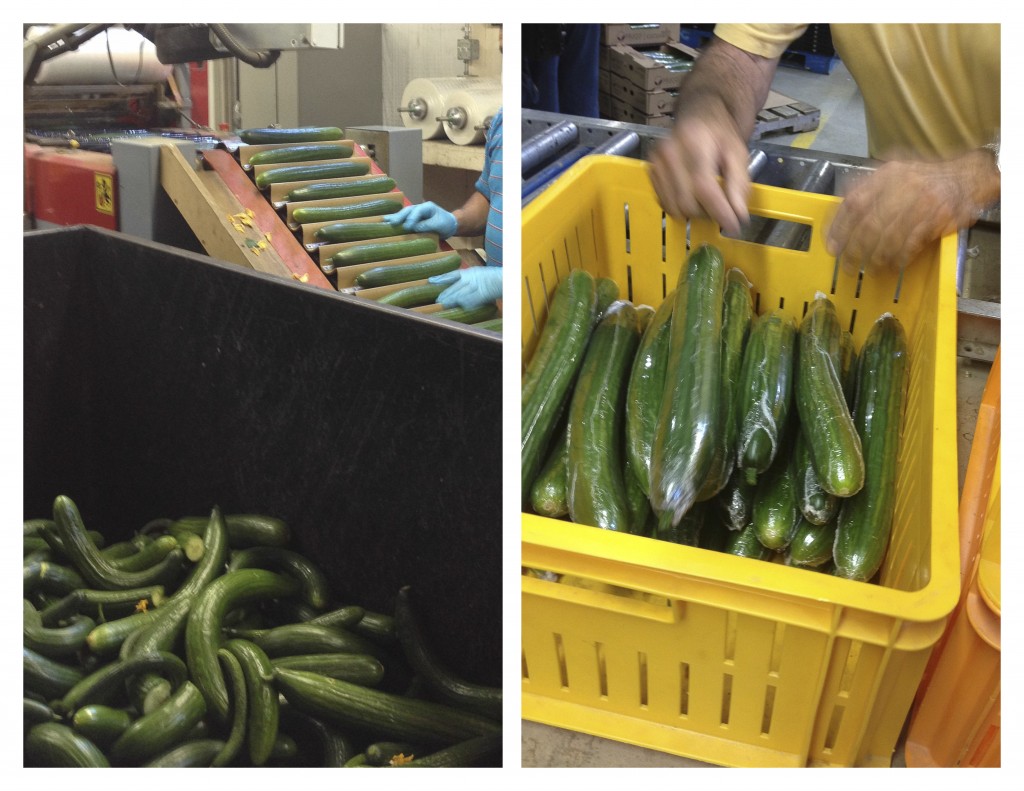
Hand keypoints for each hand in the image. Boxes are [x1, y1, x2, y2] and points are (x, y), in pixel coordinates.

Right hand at [382, 202, 457, 238]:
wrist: (450, 225)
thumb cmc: (446, 224)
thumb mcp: (439, 225)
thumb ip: (427, 225)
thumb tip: (414, 228)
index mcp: (427, 207)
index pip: (417, 211)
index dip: (412, 219)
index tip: (408, 227)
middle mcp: (420, 208)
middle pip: (408, 211)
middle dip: (400, 217)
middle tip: (392, 223)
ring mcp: (416, 213)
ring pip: (404, 214)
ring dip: (395, 217)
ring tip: (385, 221)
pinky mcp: (414, 219)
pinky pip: (404, 219)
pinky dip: (396, 220)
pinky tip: (387, 221)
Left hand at [429, 266, 502, 308]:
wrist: (506, 279)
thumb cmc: (494, 277)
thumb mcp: (479, 274)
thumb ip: (470, 279)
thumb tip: (460, 287)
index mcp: (470, 272)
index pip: (452, 275)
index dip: (441, 278)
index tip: (431, 281)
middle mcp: (471, 278)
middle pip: (454, 287)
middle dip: (445, 294)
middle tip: (437, 300)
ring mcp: (476, 286)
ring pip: (460, 294)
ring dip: (451, 300)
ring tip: (443, 304)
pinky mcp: (481, 294)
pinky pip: (470, 300)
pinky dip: (464, 303)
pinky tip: (458, 306)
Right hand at [648, 109, 752, 235]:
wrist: (699, 112)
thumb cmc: (720, 133)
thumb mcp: (739, 153)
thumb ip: (739, 184)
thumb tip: (738, 215)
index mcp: (695, 142)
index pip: (704, 187)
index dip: (720, 211)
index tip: (734, 226)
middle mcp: (670, 152)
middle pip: (688, 202)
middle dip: (708, 212)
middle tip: (723, 208)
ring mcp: (656, 162)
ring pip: (675, 207)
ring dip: (694, 212)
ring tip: (708, 200)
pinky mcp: (650, 171)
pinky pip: (665, 203)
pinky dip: (680, 206)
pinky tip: (692, 195)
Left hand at [826, 151, 999, 275]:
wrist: (967, 176)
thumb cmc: (924, 180)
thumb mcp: (895, 174)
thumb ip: (870, 191)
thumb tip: (840, 220)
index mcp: (887, 174)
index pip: (854, 202)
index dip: (839, 228)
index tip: (832, 247)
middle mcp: (902, 185)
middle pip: (869, 224)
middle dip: (854, 250)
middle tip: (848, 266)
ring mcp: (922, 201)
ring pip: (890, 237)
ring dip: (876, 259)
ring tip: (870, 270)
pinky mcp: (938, 217)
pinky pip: (912, 243)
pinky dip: (900, 258)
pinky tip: (893, 265)